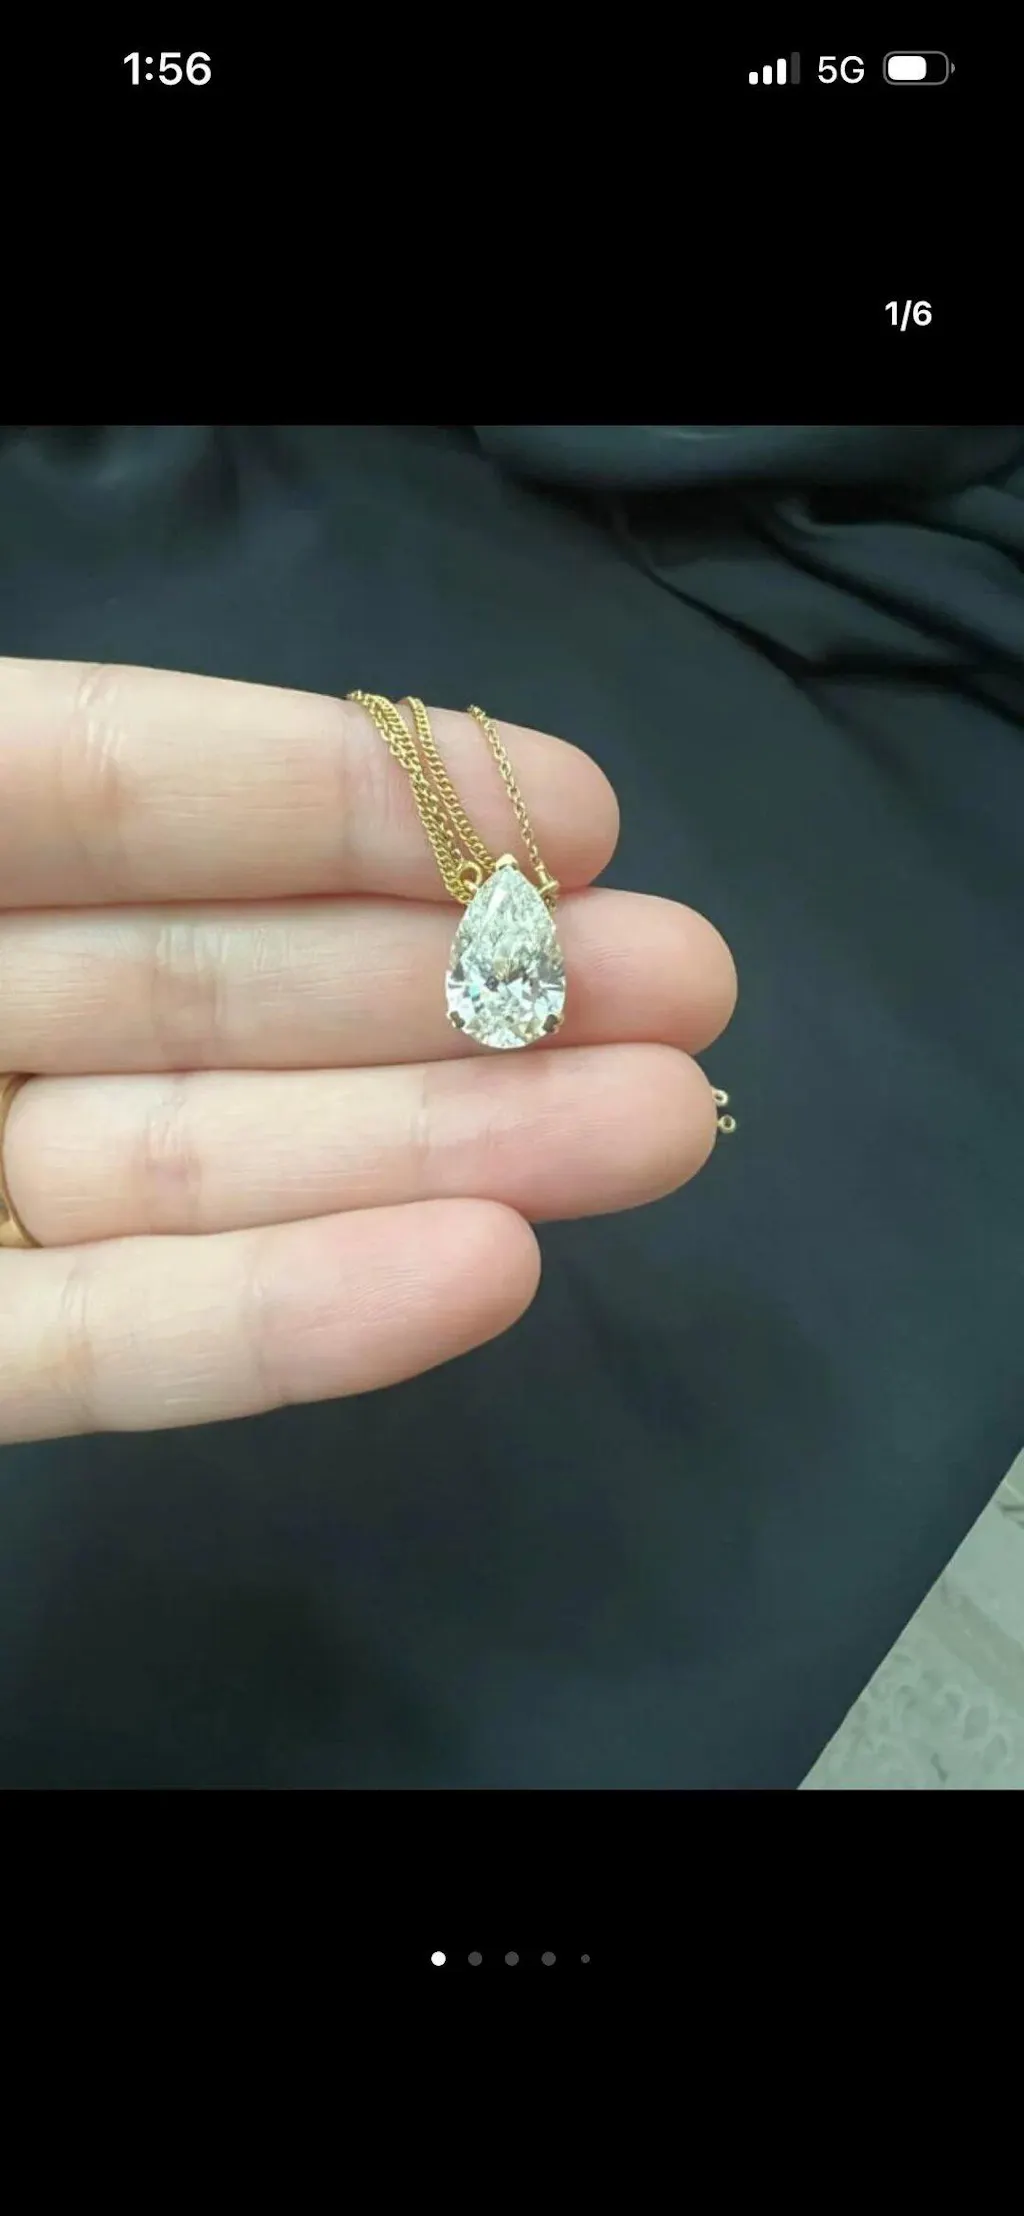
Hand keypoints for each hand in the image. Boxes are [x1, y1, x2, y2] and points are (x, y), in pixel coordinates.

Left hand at [0, 660, 735, 1442]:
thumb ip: (54, 763)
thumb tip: (331, 761)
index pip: (123, 796)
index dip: (347, 800)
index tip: (580, 819)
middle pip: (208, 994)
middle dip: (451, 985)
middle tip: (683, 987)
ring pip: (192, 1175)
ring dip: (433, 1154)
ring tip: (654, 1127)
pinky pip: (102, 1350)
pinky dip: (283, 1325)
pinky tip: (483, 1274)